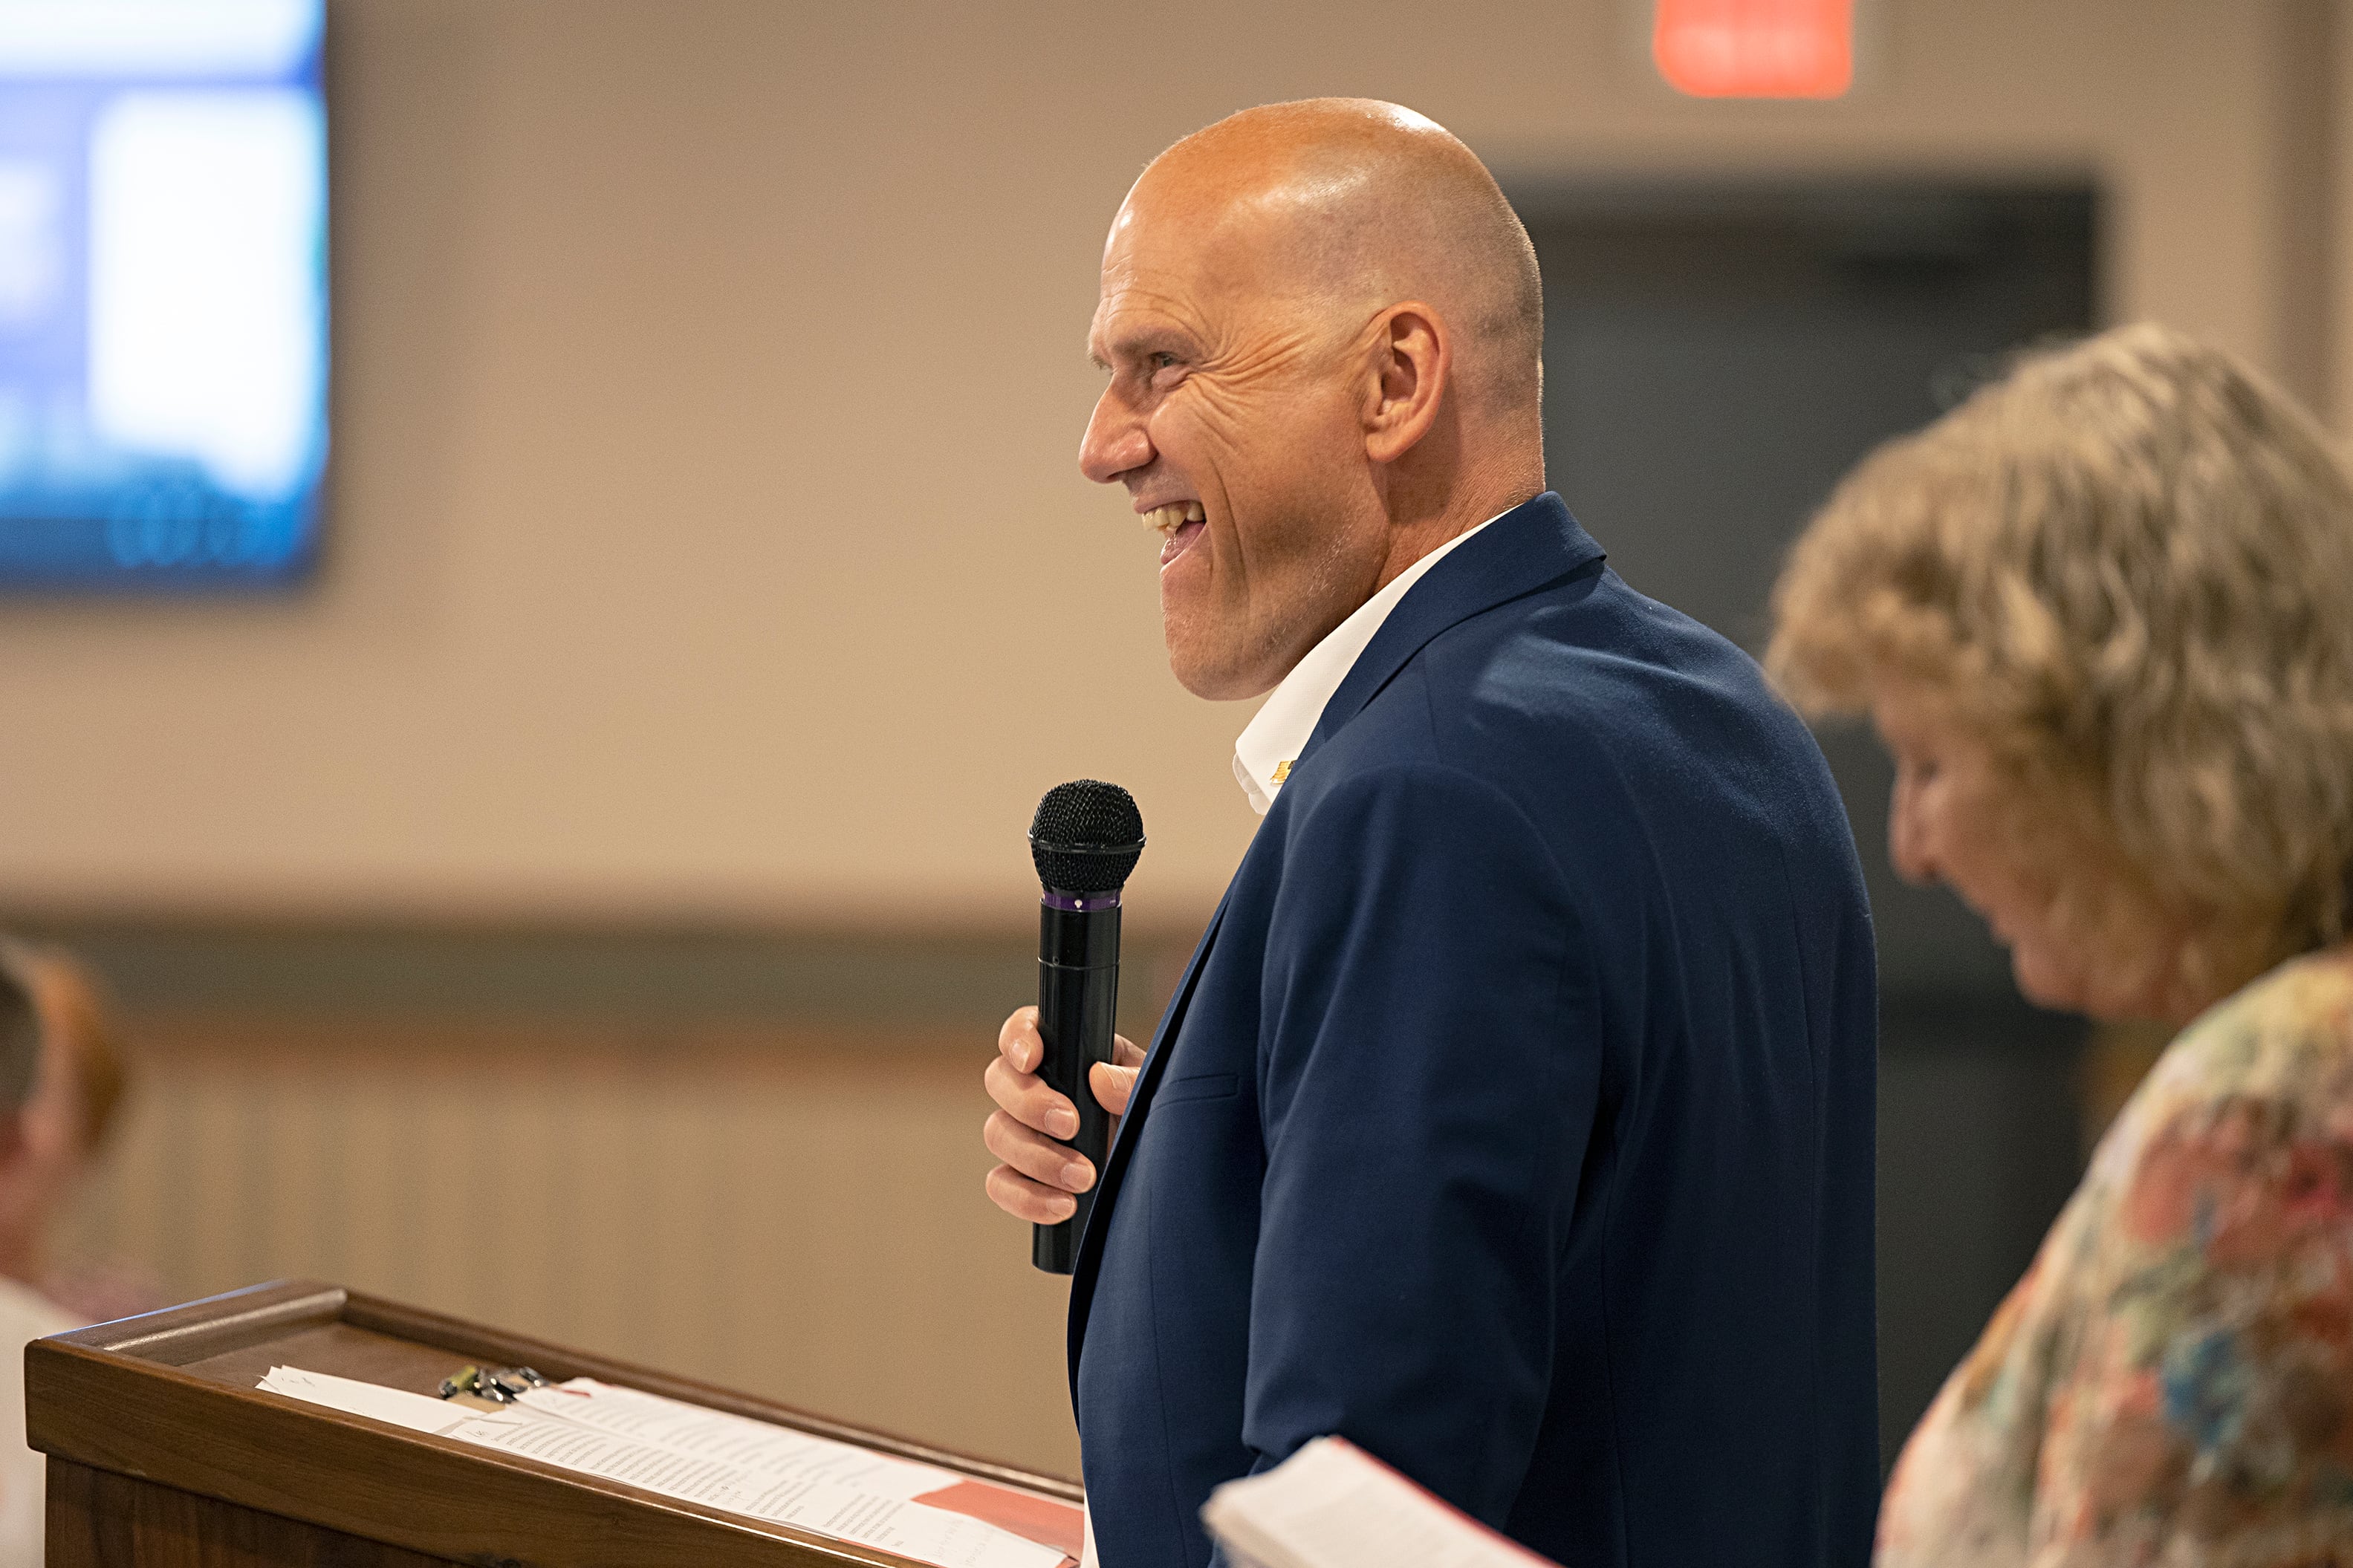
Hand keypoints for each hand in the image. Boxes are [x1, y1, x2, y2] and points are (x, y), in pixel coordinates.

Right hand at [983, 1005, 1144, 1223]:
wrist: (1160, 1173)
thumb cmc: (1154, 1116)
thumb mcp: (1156, 1091)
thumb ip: (1132, 1080)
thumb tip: (1099, 1078)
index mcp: (1066, 1054)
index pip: (1023, 1031)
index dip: (1018, 1039)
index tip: (1033, 1059)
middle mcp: (1036, 1088)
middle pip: (999, 1081)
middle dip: (1030, 1104)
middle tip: (1071, 1124)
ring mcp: (1024, 1133)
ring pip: (998, 1133)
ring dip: (1037, 1157)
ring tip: (1083, 1177)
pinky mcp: (1023, 1177)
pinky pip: (1002, 1184)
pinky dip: (1028, 1198)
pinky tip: (1064, 1205)